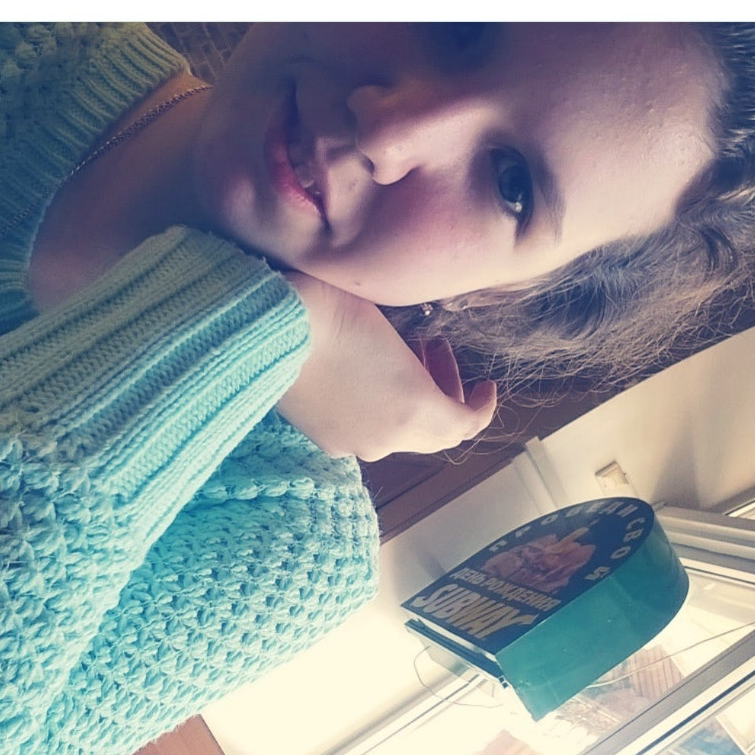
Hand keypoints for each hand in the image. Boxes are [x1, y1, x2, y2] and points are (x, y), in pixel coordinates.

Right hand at [276, 273, 498, 460]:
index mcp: (416, 410)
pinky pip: (364, 432)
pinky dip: (376, 411)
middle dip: (444, 395)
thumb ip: (415, 364)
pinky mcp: (322, 438)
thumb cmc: (336, 310)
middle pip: (434, 434)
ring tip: (396, 358)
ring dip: (409, 401)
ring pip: (397, 434)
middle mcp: (388, 440)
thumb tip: (417, 370)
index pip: (464, 425)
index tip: (485, 385)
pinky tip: (362, 376)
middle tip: (436, 352)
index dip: (480, 406)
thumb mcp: (389, 328)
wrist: (270, 327)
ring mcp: (352, 444)